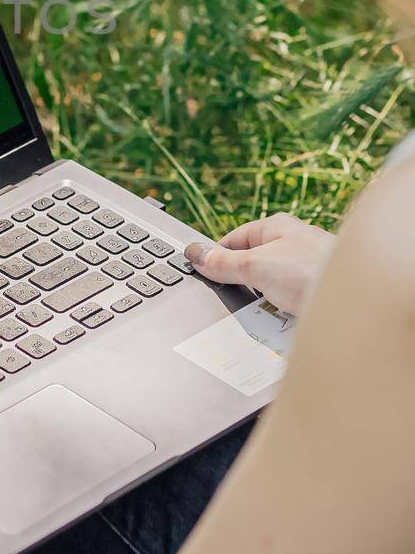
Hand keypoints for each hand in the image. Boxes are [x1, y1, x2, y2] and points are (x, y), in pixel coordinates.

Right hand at [185, 213, 335, 317]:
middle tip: (231, 299)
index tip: (201, 274)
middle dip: (240, 286)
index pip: (233, 240)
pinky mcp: (313, 295)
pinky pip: (284, 307)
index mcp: (275, 229)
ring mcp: (303, 272)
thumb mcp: (257, 266)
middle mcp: (291, 247)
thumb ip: (224, 263)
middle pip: (250, 267)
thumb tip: (196, 254)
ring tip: (261, 314)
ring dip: (261, 305)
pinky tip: (277, 325)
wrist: (356, 304)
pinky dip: (278, 317)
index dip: (216, 257)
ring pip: (267, 290)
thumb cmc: (314, 272)